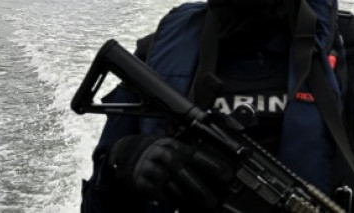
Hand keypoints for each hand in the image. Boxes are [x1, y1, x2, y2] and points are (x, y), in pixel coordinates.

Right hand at [107, 135, 232, 208]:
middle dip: (203, 191)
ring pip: (175, 190)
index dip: (214, 166)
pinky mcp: (142, 184)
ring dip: (191, 201)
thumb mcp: (173, 146)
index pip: (198, 155)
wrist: (124, 153)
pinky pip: (163, 196)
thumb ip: (191, 155)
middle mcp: (164, 157)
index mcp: (176, 146)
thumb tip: (217, 168)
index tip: (228, 176)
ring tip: (205, 208)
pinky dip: (176, 203)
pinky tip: (186, 207)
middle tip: (216, 203)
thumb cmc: (157, 150)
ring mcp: (152, 171)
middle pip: (187, 176)